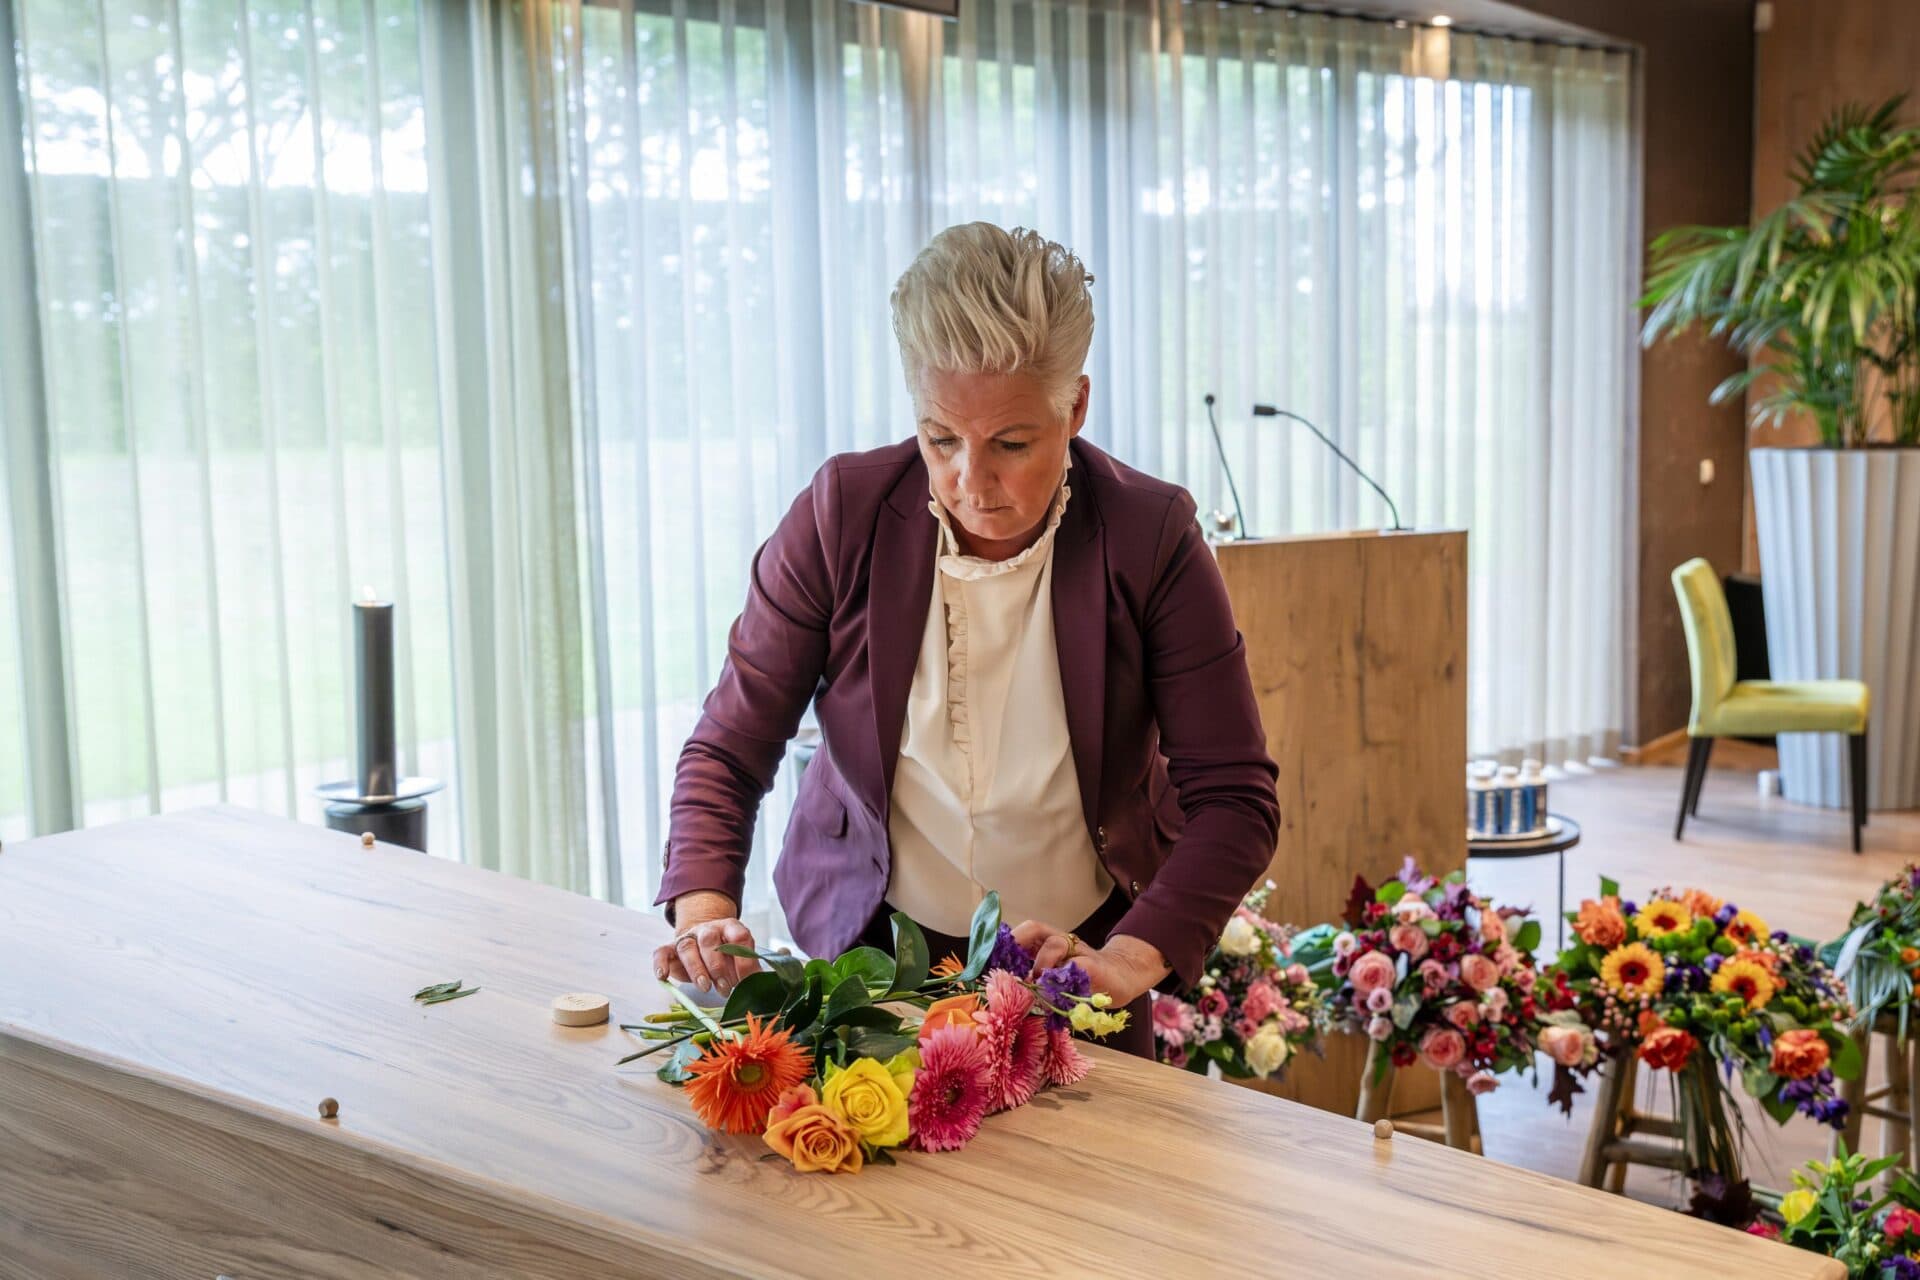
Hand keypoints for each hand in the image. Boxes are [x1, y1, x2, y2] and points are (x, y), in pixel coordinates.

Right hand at [654, 890, 759, 994]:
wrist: (703, 945)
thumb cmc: (726, 957)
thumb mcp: (740, 960)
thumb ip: (748, 969)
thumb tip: (758, 985)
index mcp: (730, 928)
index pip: (739, 936)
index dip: (743, 959)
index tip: (746, 980)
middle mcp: (708, 929)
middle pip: (709, 940)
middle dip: (717, 966)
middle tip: (724, 988)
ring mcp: (688, 937)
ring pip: (687, 946)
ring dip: (696, 969)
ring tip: (705, 987)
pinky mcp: (671, 948)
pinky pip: (662, 952)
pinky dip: (661, 964)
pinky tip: (663, 977)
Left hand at [1010, 919, 1169, 1009]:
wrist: (1121, 979)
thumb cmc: (1081, 981)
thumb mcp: (1052, 980)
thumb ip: (1032, 981)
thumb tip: (1004, 992)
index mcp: (1047, 944)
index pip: (1020, 934)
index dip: (1002, 942)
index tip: (984, 958)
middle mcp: (1061, 941)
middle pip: (1034, 928)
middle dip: (1016, 942)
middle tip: (1008, 966)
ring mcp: (1079, 951)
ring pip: (1054, 943)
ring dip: (1041, 964)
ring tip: (1037, 984)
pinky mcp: (1094, 966)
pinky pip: (1076, 965)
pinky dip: (1062, 977)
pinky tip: (1057, 991)